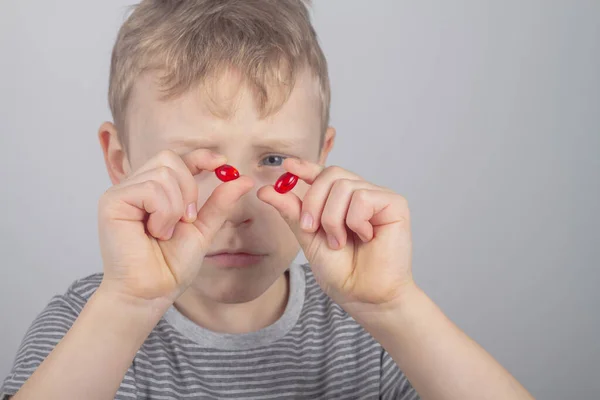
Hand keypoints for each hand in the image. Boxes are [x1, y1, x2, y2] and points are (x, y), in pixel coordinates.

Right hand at [98, 149, 253, 302]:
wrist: (152, 292)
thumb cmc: (170, 265)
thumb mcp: (203, 228)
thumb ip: (220, 202)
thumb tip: (245, 178)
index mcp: (155, 191)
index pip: (176, 159)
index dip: (199, 156)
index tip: (222, 163)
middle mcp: (135, 187)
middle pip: (169, 159)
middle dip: (188, 188)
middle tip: (187, 219)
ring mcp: (121, 192)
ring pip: (162, 173)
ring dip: (175, 207)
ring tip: (165, 232)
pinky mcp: (112, 201)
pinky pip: (150, 188)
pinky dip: (163, 213)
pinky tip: (155, 232)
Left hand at [258, 158, 414, 313]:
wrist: (363, 297)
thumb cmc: (342, 272)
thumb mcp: (308, 238)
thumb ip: (292, 212)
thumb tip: (265, 189)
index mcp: (341, 201)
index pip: (323, 174)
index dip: (304, 167)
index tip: (286, 166)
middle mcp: (360, 194)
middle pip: (331, 175)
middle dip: (313, 202)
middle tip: (310, 229)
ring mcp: (379, 198)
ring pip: (344, 187)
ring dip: (333, 219)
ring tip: (340, 242)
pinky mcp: (395, 204)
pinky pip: (363, 197)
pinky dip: (355, 221)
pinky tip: (365, 237)